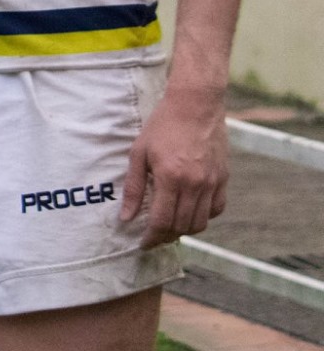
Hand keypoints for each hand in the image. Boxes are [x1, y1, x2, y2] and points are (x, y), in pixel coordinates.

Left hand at [121, 82, 226, 245]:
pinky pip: (217, 209)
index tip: (143, 244)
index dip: (152, 238)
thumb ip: (134, 188)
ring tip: (169, 227)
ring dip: (184, 230)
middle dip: (166, 237)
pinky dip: (203, 217)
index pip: (163, 222)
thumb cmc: (162, 126)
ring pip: (201, 222)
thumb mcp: (139, 153)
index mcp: (171, 178)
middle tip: (153, 237)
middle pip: (183, 226)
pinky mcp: (224, 178)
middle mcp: (195, 184)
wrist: (195, 106)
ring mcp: (213, 182)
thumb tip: (127, 217)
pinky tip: (189, 212)